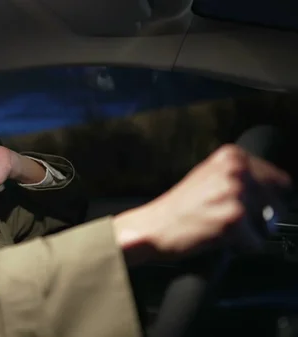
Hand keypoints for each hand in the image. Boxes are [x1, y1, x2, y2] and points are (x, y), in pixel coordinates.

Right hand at [114, 144, 291, 265]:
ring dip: (249, 232)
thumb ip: (240, 176)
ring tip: (219, 227)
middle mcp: (236, 171)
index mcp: (232, 156)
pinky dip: (240, 248)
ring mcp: (235, 194)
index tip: (252, 207)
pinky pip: (256, 243)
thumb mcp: (209, 177)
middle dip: (260, 218)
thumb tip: (279, 188)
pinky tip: (217, 238)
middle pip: (277, 204)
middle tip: (228, 220)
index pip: (279, 180)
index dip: (268, 199)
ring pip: (268, 224)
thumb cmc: (178, 208)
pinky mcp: (234, 220)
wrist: (153, 226)